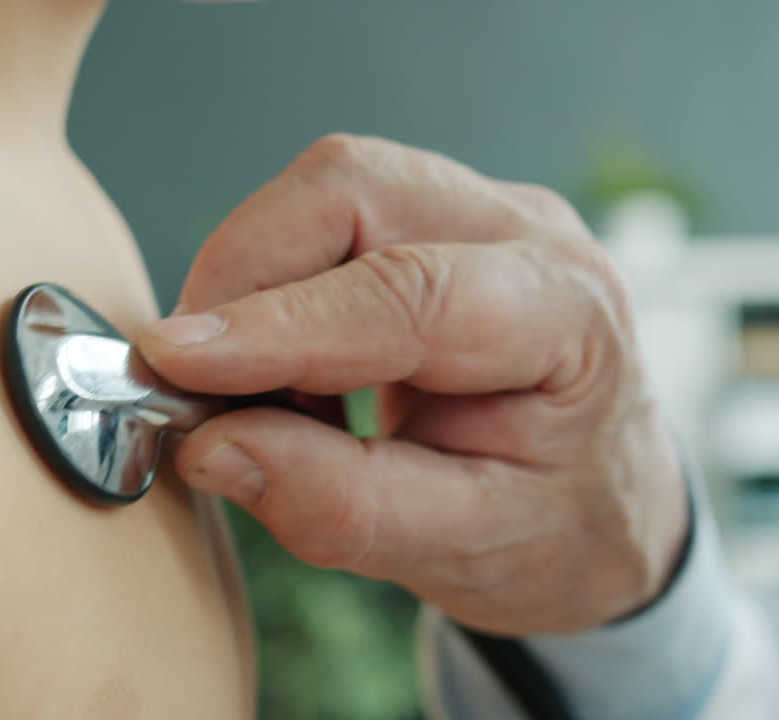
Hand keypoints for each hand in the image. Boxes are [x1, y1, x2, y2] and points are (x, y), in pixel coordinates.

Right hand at [136, 135, 687, 634]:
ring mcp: (482, 209)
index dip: (281, 324)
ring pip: (328, 190)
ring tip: (250, 390)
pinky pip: (324, 216)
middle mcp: (530, 235)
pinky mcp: (434, 214)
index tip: (175, 361)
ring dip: (252, 282)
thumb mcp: (464, 552)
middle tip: (190, 381)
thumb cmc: (553, 530)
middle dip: (244, 277)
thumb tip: (212, 447)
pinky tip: (284, 368)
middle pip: (354, 191)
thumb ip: (343, 507)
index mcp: (570, 319)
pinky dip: (270, 286)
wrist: (603, 500)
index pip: (410, 294)